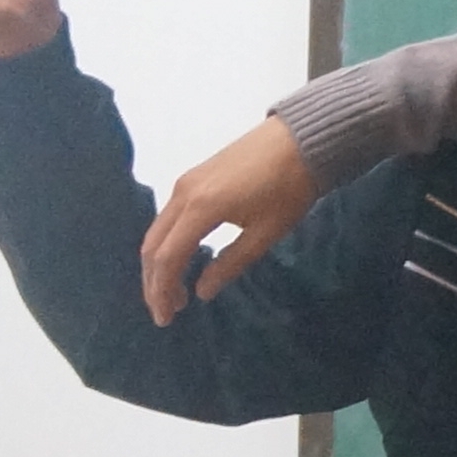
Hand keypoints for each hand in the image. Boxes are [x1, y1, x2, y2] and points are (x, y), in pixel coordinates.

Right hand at [145, 115, 315, 323]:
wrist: (303, 138)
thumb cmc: (292, 186)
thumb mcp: (267, 232)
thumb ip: (231, 263)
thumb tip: (202, 292)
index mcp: (201, 207)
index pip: (167, 258)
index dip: (162, 291)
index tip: (168, 318)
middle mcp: (183, 193)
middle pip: (153, 245)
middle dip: (154, 282)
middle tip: (166, 313)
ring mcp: (186, 181)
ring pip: (158, 230)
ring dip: (160, 264)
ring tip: (176, 293)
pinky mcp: (194, 176)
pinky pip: (169, 217)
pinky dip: (169, 243)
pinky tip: (183, 260)